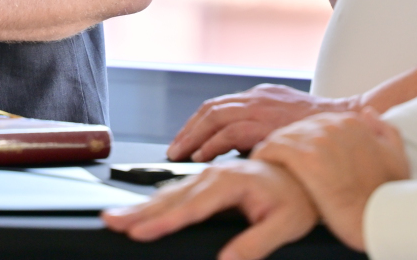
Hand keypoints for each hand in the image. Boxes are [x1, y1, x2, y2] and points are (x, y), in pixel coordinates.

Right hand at [101, 158, 317, 259]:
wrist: (306, 174)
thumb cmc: (299, 198)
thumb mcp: (285, 225)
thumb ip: (254, 243)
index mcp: (231, 182)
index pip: (190, 208)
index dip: (162, 223)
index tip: (137, 232)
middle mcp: (216, 176)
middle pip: (170, 198)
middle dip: (138, 211)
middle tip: (110, 220)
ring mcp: (211, 176)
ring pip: (169, 193)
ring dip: (142, 206)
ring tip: (116, 216)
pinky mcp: (210, 182)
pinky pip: (177, 192)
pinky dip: (156, 202)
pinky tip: (143, 210)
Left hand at [167, 84, 346, 161]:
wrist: (348, 123)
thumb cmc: (320, 130)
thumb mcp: (288, 121)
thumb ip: (266, 127)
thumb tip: (245, 146)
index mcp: (262, 95)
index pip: (221, 105)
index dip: (200, 123)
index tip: (188, 138)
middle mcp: (258, 97)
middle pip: (211, 109)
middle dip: (189, 129)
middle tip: (175, 147)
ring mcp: (261, 107)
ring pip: (214, 117)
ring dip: (193, 137)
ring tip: (181, 153)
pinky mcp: (265, 123)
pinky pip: (228, 133)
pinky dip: (211, 144)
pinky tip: (202, 157)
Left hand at [251, 110, 410, 251]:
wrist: (374, 219)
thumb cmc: (384, 195)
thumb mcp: (397, 158)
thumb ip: (385, 130)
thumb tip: (368, 113)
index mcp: (353, 122)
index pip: (316, 124)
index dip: (306, 142)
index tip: (301, 158)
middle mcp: (334, 125)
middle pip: (297, 129)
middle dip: (289, 146)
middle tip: (281, 165)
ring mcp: (318, 139)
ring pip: (281, 136)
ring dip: (274, 152)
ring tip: (269, 167)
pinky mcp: (303, 156)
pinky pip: (271, 148)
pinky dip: (264, 156)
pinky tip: (262, 167)